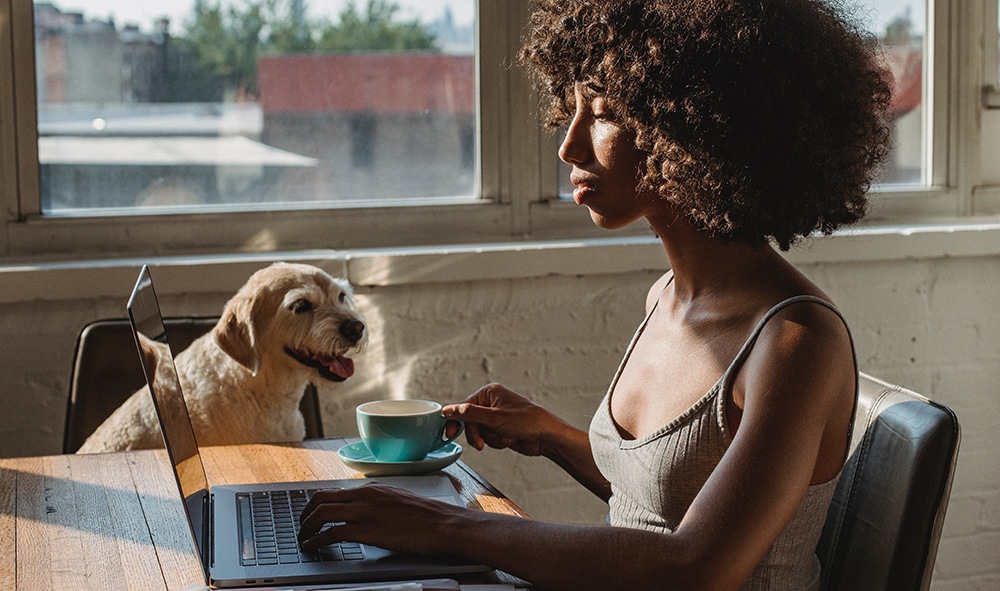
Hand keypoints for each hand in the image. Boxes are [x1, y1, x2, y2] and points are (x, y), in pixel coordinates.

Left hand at [297, 482, 462, 553]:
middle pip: (322, 498)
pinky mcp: (368, 530)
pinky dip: (317, 540)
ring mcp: (366, 512)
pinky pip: (333, 533)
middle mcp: (366, 495)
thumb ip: (379, 503)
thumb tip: (365, 514)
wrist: (444, 524)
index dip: (317, 503)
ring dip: (306, 527)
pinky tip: (313, 546)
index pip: (335, 491)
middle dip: (306, 513)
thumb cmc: (428, 517)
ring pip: (323, 513)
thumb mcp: (399, 501)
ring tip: (303, 538)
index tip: (311, 514)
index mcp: (373, 488)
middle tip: (302, 526)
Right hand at [443, 383, 560, 456]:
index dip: (455, 421)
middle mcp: (491, 403)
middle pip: (470, 422)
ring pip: (479, 432)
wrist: (546, 437)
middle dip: (478, 434)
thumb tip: (448, 409)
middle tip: (480, 444)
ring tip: (504, 438)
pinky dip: (497, 442)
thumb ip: (469, 414)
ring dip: (490, 439)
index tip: (449, 433)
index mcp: (489, 393)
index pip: (463, 407)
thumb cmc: (527, 421)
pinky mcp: (501, 429)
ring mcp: (496, 417)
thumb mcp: (494, 418)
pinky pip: (489, 439)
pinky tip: (509, 440)